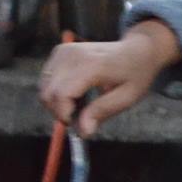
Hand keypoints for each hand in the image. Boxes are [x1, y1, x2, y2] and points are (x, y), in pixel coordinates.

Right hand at [38, 22, 180, 135]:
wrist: (137, 49)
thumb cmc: (135, 74)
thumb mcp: (127, 97)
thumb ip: (102, 112)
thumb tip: (82, 132)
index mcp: (92, 65)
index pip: (62, 94)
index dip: (65, 115)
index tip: (78, 124)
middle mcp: (73, 55)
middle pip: (48, 93)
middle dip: (60, 112)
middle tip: (83, 117)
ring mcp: (64, 51)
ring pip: (44, 89)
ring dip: (57, 103)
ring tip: (84, 102)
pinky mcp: (59, 52)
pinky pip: (46, 81)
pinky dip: (56, 93)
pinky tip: (77, 93)